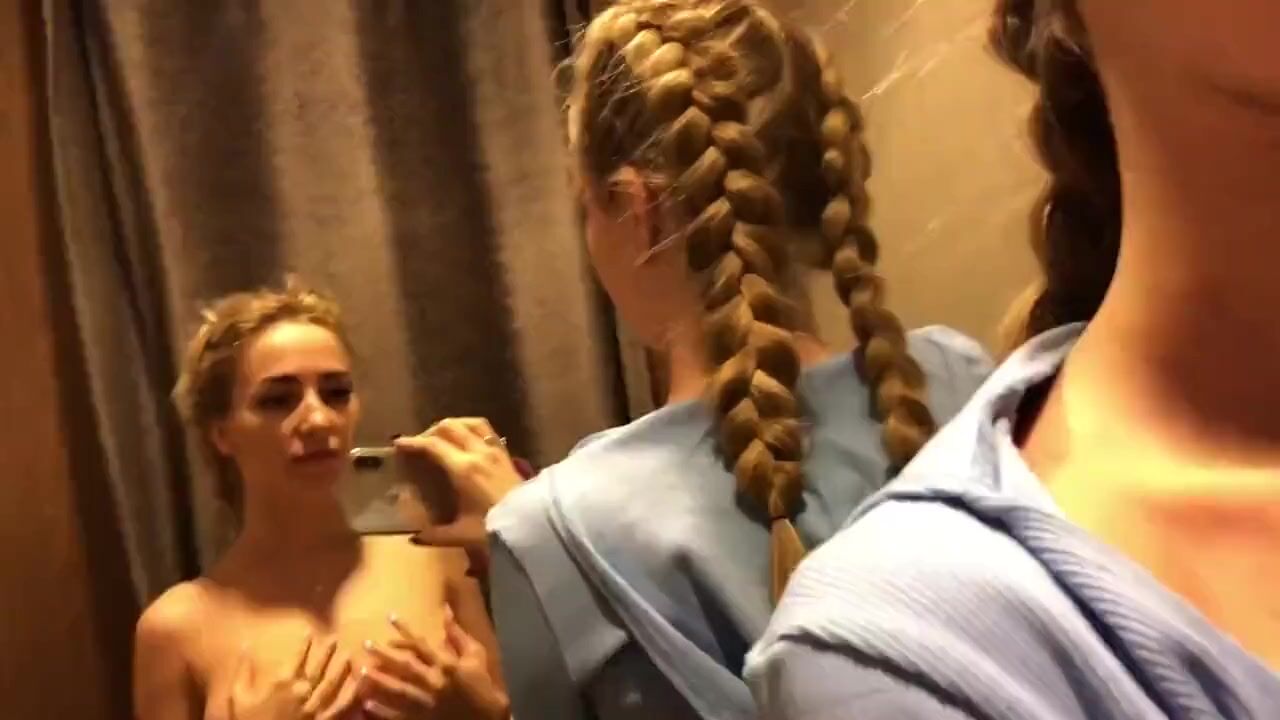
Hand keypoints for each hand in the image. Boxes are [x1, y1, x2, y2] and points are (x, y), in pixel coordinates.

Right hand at [228, 635, 357, 719]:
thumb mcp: (238, 695)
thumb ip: (242, 669)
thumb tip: (245, 644)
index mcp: (282, 684)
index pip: (296, 659)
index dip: (303, 645)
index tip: (310, 632)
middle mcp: (301, 693)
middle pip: (317, 669)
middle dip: (327, 653)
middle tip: (335, 638)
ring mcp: (312, 708)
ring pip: (331, 686)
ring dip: (340, 670)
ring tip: (350, 656)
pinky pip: (339, 709)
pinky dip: (350, 698)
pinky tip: (359, 687)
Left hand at [359, 613, 506, 719]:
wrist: (487, 719)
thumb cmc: (482, 685)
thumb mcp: (476, 656)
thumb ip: (458, 634)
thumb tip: (446, 610)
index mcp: (448, 665)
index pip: (422, 643)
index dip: (405, 629)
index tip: (390, 617)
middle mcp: (435, 683)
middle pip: (405, 666)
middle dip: (384, 655)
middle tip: (365, 644)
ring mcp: (428, 704)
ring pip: (398, 691)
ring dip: (379, 681)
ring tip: (361, 671)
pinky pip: (399, 716)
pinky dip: (382, 710)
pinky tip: (367, 703)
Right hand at [395, 418, 522, 551]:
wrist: (535, 524)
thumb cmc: (497, 528)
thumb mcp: (463, 534)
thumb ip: (436, 535)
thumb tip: (414, 538)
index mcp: (464, 469)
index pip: (433, 445)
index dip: (413, 442)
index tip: (399, 443)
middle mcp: (478, 453)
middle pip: (450, 426)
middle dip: (430, 431)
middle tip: (420, 444)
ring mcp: (495, 450)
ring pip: (470, 423)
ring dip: (453, 425)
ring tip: (442, 436)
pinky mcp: (507, 454)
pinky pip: (486, 430)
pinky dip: (471, 428)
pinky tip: (467, 440)